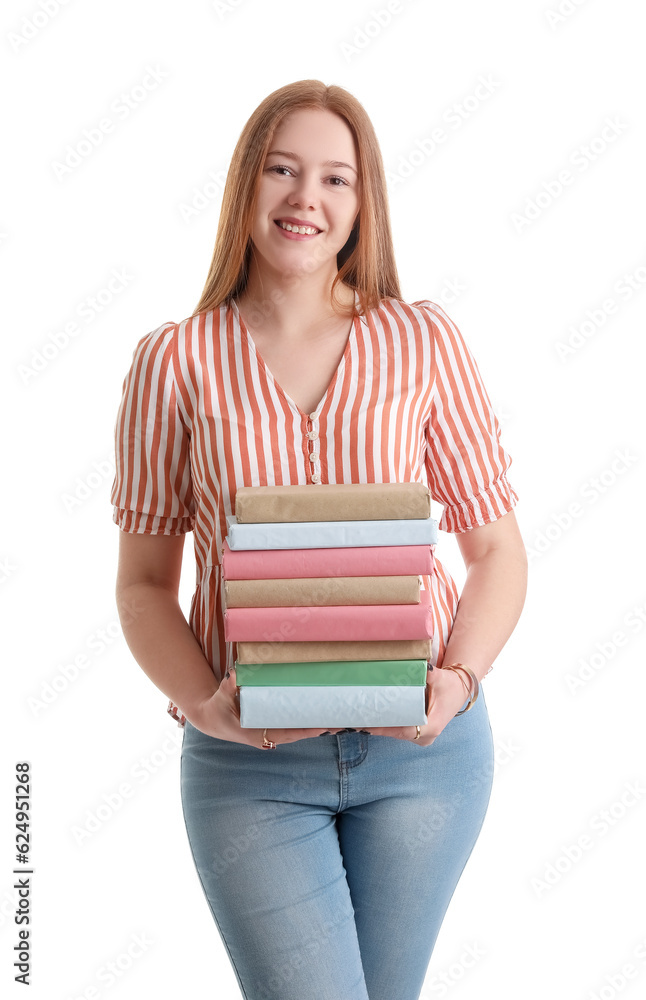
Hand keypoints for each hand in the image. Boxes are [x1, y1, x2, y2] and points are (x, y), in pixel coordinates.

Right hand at [186, 668, 344, 747]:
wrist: (211, 719)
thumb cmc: (216, 710)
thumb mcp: (220, 699)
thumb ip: (227, 688)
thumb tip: (234, 675)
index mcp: (258, 735)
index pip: (288, 734)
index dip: (306, 731)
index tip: (324, 727)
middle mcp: (268, 736)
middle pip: (299, 734)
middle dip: (318, 728)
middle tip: (341, 721)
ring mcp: (270, 732)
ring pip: (298, 731)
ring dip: (315, 725)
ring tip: (338, 717)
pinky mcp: (271, 726)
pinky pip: (292, 725)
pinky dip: (306, 721)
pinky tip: (319, 713)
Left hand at [364, 666, 471, 746]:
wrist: (459, 691)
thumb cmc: (450, 685)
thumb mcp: (440, 678)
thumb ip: (429, 673)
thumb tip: (420, 666)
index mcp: (432, 726)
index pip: (403, 731)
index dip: (385, 728)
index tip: (367, 725)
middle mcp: (427, 736)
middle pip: (397, 733)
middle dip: (377, 727)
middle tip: (356, 720)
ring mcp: (423, 737)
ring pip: (397, 734)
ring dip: (381, 727)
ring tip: (359, 720)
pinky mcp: (419, 734)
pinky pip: (400, 732)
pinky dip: (388, 726)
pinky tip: (371, 720)